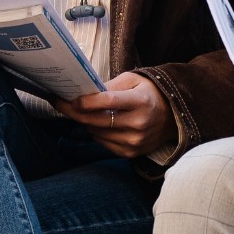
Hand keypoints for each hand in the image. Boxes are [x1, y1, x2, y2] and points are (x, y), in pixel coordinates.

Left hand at [54, 71, 172, 157]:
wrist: (173, 116)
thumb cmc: (150, 94)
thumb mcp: (133, 80)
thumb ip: (110, 86)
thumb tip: (84, 93)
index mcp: (141, 101)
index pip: (108, 101)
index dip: (86, 101)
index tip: (69, 98)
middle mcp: (139, 123)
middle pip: (97, 121)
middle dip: (75, 112)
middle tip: (61, 103)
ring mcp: (135, 141)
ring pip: (97, 133)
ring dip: (87, 123)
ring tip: (87, 112)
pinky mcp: (132, 152)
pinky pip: (103, 144)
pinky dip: (98, 133)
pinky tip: (102, 125)